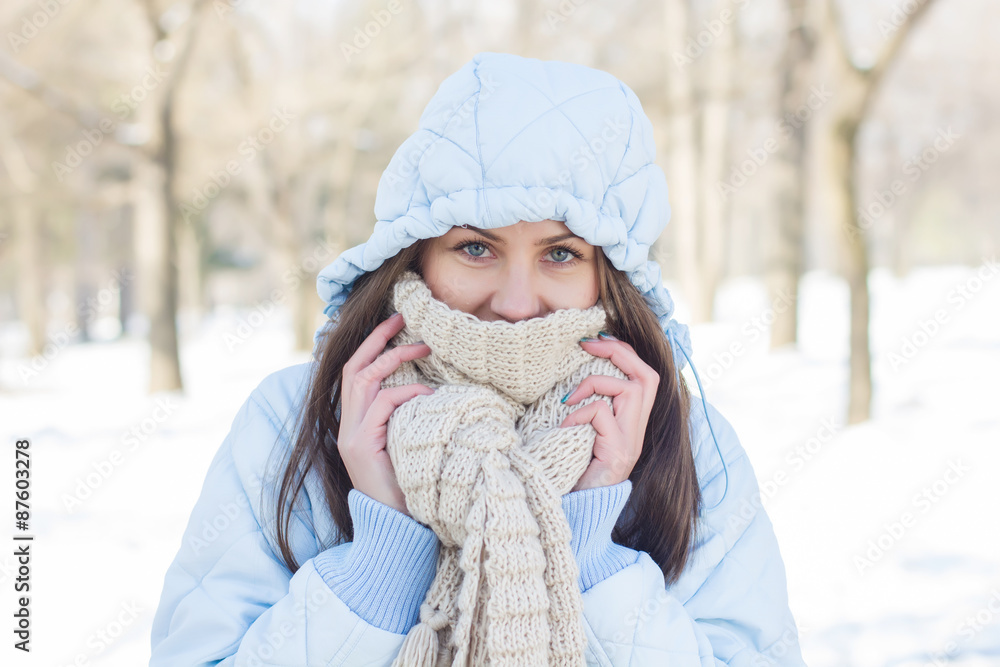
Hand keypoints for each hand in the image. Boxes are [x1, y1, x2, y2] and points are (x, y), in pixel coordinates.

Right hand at [337, 312, 433, 516]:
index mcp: (356, 425)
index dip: (372, 347)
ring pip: (363, 381)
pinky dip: (406, 394)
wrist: (395, 529)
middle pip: (353, 368)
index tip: (396, 326)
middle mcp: (347, 427)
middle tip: (402, 318)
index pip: (355, 374)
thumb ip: (408, 421)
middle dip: (376, 340)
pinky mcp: (361, 447)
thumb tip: (433, 391)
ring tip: (422, 347)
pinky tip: (428, 395)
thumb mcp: (408, 447)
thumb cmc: (410, 488)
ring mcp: (351, 436)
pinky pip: (382, 406)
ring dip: (392, 358)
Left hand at [559, 334, 659, 491]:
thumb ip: (585, 408)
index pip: (644, 376)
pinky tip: (565, 426)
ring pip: (631, 390)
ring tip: (568, 400)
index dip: (624, 353)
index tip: (595, 341)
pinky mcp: (619, 453)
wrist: (577, 510)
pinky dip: (580, 413)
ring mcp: (631, 442)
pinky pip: (602, 415)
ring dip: (595, 384)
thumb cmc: (572, 469)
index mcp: (631, 423)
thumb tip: (568, 377)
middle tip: (588, 345)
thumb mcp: (580, 431)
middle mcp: (637, 431)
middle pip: (648, 377)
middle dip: (619, 352)